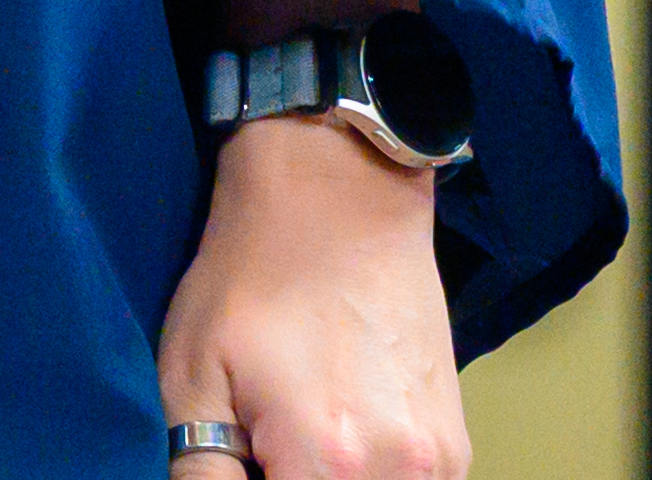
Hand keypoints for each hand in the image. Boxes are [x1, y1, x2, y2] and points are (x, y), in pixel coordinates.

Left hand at [159, 116, 465, 479]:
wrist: (341, 200)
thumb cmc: (252, 277)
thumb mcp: (192, 370)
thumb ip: (204, 470)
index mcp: (328, 461)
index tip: (243, 458)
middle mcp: (403, 474)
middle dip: (290, 479)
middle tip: (260, 443)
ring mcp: (442, 464)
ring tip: (291, 434)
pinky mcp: (458, 447)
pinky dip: (367, 479)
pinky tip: (333, 431)